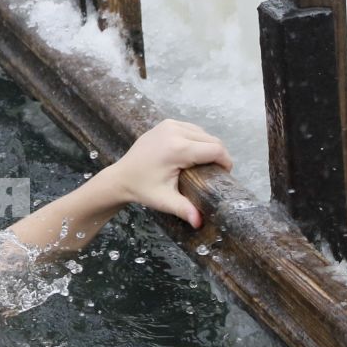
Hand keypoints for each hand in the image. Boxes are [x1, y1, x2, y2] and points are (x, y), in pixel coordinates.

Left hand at [101, 119, 232, 228]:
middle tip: (215, 172)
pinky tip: (193, 153)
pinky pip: (192, 128)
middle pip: (212, 140)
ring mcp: (170, 124)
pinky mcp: (166, 123)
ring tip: (205, 164)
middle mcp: (175, 131)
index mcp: (177, 148)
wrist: (120, 177)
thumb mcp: (164, 200)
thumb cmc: (143, 189)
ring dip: (208, 147)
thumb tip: (199, 223)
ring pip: (204, 133)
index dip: (225, 162)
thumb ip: (184, 209)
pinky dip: (197, 139)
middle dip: (218, 155)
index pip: (215, 150)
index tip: (225, 174)